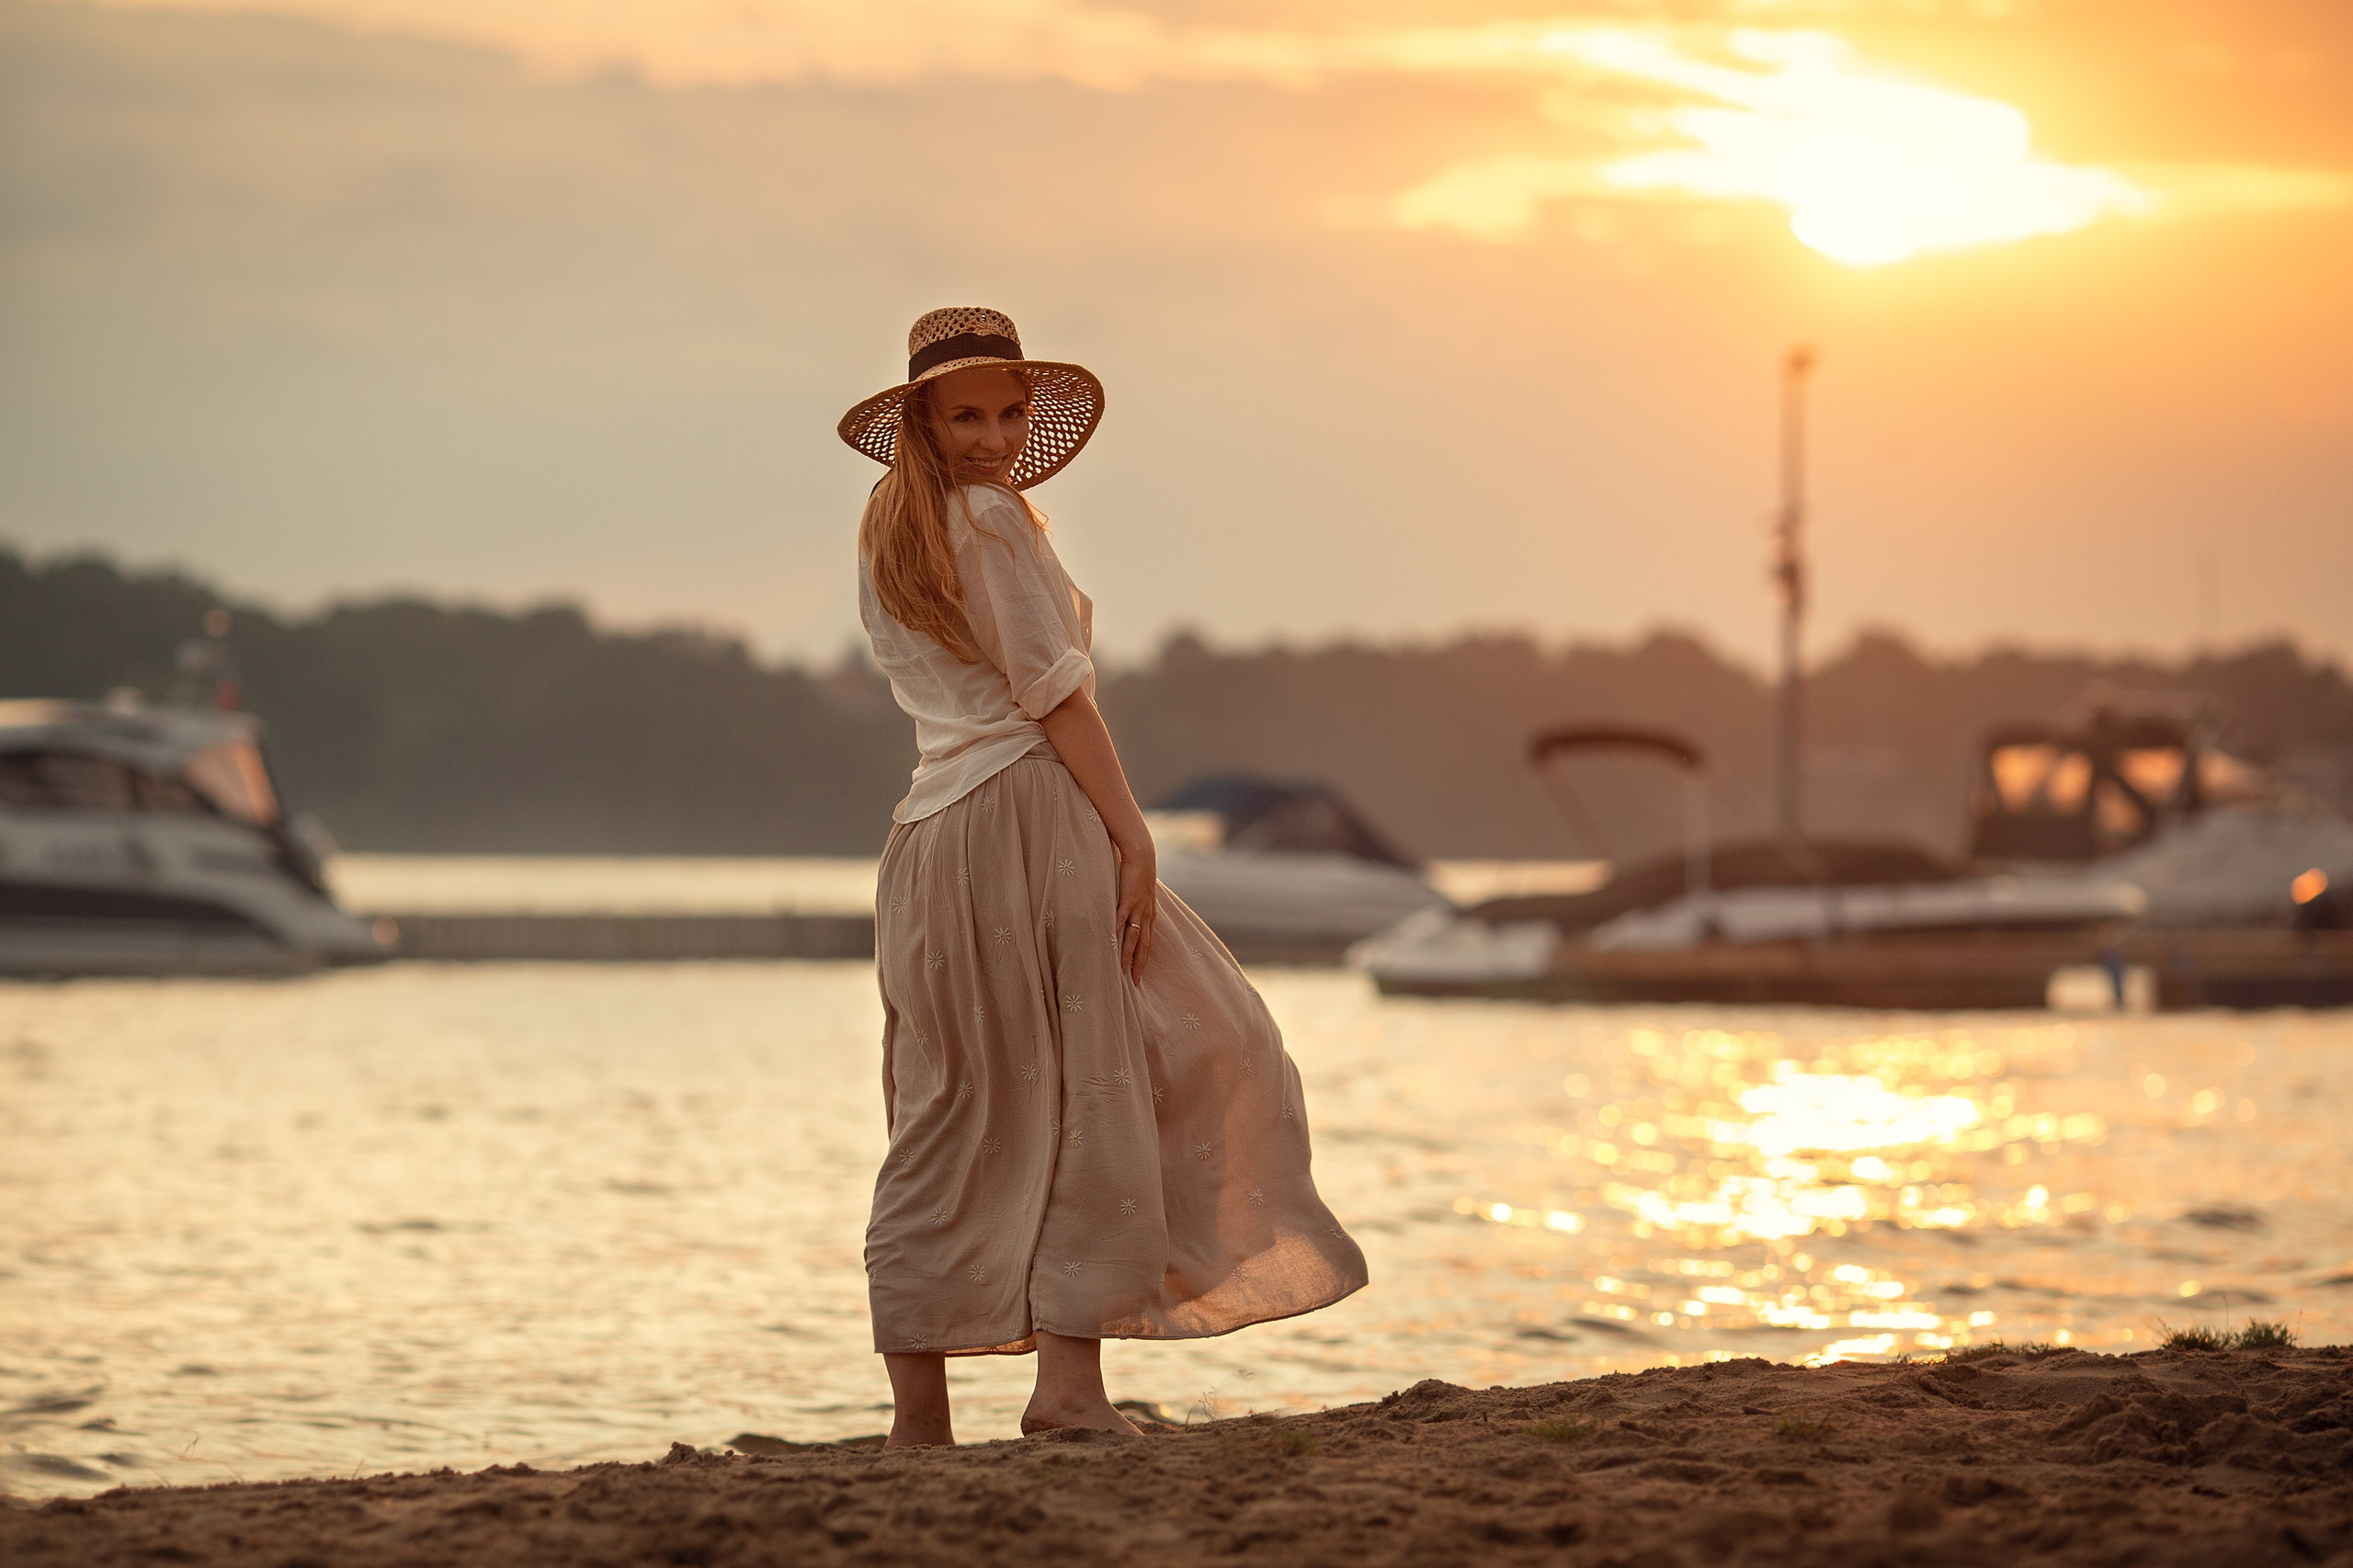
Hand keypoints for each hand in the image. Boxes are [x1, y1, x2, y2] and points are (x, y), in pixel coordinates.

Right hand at [1115, 846, 1157, 982]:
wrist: (1141, 855)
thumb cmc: (1138, 873)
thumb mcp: (1140, 894)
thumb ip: (1134, 907)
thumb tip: (1127, 917)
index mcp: (1149, 915)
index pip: (1147, 943)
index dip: (1143, 959)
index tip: (1139, 975)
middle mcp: (1146, 914)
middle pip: (1143, 945)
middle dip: (1138, 964)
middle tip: (1134, 982)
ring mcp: (1137, 907)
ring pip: (1132, 936)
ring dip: (1127, 954)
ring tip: (1121, 969)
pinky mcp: (1127, 898)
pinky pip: (1121, 918)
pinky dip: (1117, 931)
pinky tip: (1112, 943)